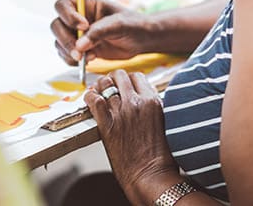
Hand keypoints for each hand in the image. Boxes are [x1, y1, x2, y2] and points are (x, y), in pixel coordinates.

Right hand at [51, 0, 154, 64]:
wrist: (142, 40)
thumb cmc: (133, 25)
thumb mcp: (119, 24)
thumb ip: (99, 32)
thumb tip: (79, 45)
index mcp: (86, 4)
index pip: (63, 5)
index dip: (68, 16)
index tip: (83, 27)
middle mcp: (77, 18)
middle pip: (56, 25)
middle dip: (65, 40)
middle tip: (80, 53)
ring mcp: (77, 34)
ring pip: (59, 42)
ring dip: (69, 52)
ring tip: (87, 58)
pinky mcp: (80, 49)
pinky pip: (66, 55)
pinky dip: (73, 60)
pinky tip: (90, 60)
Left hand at [85, 71, 182, 204]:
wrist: (150, 177)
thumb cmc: (159, 156)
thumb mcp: (162, 122)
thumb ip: (150, 106)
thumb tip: (139, 98)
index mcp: (153, 102)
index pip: (137, 76)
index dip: (128, 79)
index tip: (123, 85)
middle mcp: (137, 103)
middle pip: (120, 75)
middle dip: (113, 79)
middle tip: (109, 86)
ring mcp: (121, 112)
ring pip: (105, 85)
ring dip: (100, 87)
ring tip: (98, 92)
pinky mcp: (107, 124)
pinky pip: (93, 100)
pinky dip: (90, 97)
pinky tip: (90, 100)